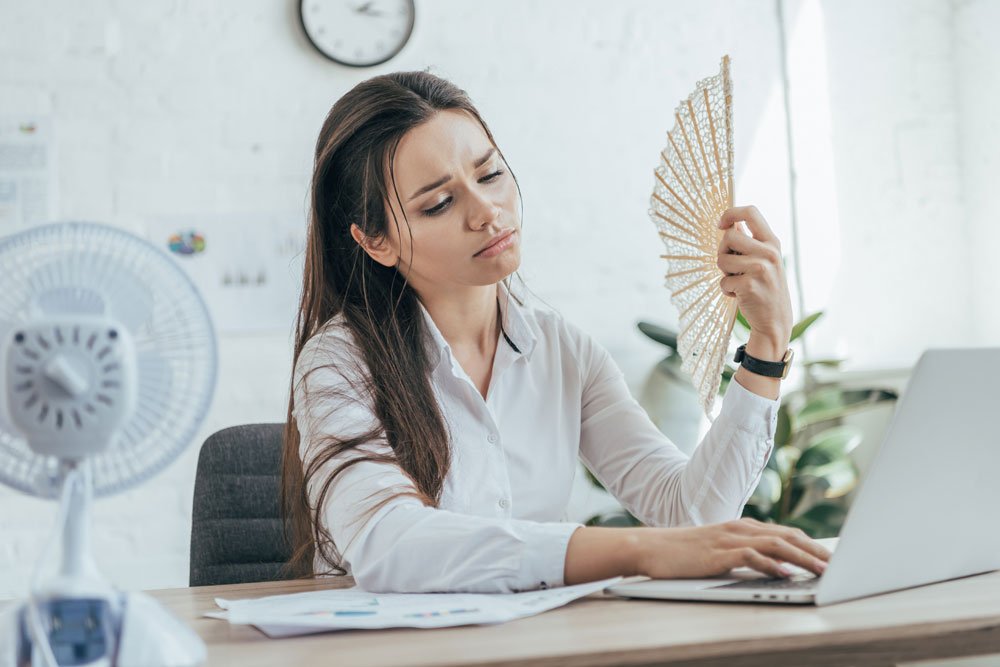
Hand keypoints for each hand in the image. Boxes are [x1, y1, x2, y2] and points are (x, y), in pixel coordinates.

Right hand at [633, 518, 830, 578]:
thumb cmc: (682, 552)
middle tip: (839, 565)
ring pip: (775, 544)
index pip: (785, 533)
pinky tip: (787, 573)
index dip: (811, 544)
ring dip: (802, 557)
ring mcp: (729, 539)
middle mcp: (739, 529)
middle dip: (815, 550)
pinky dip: (772, 565)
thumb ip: (743, 555)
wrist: (650, 547)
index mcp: (741, 527)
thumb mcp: (718, 551)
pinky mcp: (718, 553)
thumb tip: (772, 568)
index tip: (832, 558)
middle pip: (787, 536)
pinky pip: (751, 556)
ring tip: (823, 570)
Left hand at [717, 206, 792, 353]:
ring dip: (724, 273)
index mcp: (772, 242)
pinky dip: (726, 290)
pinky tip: (740, 295)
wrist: (775, 319)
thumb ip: (750, 242)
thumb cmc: (765, 287)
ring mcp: (760, 269)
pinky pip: (723, 282)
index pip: (750, 212)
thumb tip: (731, 224)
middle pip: (729, 237)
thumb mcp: (765, 260)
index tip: (720, 225)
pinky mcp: (749, 285)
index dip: (730, 213)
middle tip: (731, 266)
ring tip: (738, 281)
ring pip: (721, 260)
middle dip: (723, 252)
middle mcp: (769, 252)